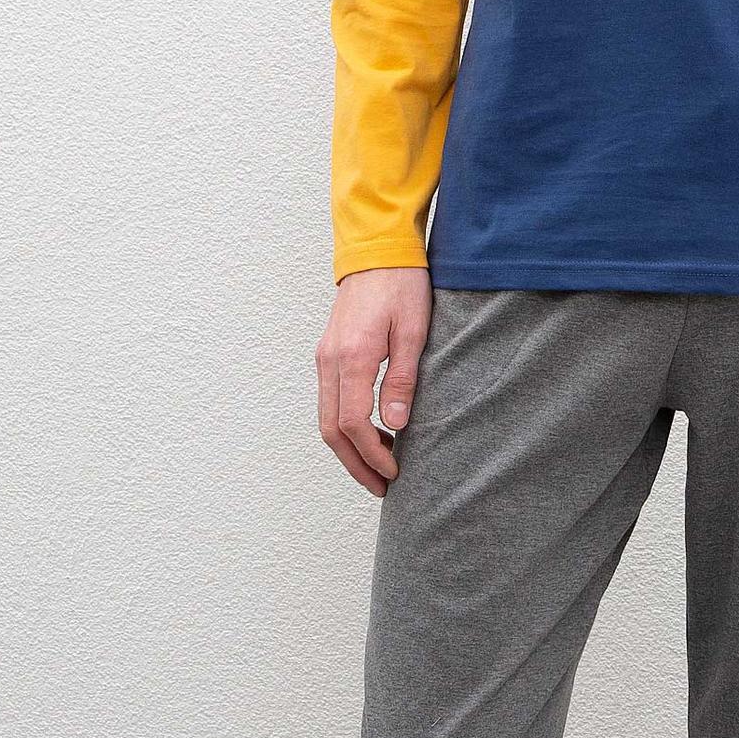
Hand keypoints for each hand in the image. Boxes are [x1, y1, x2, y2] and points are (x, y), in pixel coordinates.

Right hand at [316, 266, 431, 495]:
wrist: (377, 250)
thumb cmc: (401, 285)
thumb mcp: (413, 331)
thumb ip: (402, 379)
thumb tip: (396, 424)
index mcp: (351, 358)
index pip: (354, 424)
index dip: (373, 455)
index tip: (395, 472)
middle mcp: (329, 361)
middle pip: (331, 430)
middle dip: (355, 464)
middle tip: (382, 487)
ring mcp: (325, 358)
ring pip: (326, 419)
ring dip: (349, 449)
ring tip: (379, 467)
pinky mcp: (329, 354)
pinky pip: (330, 402)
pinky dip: (346, 427)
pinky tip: (374, 432)